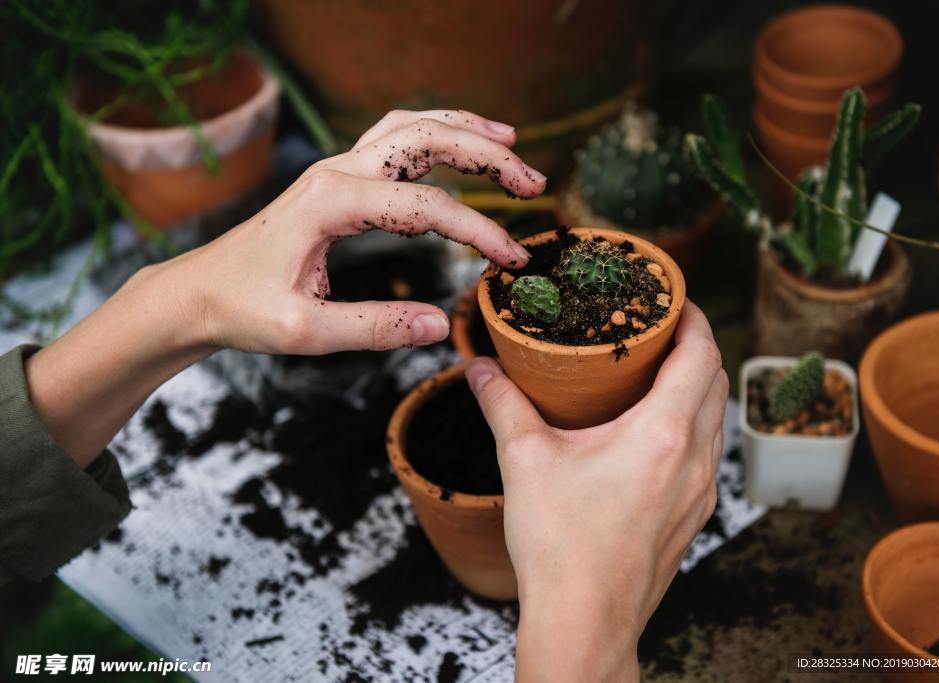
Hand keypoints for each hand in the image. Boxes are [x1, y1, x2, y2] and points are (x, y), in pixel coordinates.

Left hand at [26, 109, 544, 464]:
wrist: (197, 292)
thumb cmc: (243, 309)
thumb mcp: (305, 332)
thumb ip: (375, 328)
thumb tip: (440, 326)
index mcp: (331, 202)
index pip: (426, 206)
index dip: (478, 231)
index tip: (512, 260)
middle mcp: (336, 172)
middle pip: (426, 140)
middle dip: (487, 155)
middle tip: (533, 183)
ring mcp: (336, 169)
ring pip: (411, 127)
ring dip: (465, 131)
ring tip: (512, 143)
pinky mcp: (337, 180)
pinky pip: (394, 139)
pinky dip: (435, 134)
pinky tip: (460, 144)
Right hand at [465, 302, 727, 681]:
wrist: (585, 623)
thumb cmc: (560, 547)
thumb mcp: (524, 462)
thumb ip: (502, 404)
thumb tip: (480, 368)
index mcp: (664, 433)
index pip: (702, 354)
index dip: (694, 318)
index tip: (673, 299)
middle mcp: (695, 459)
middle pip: (716, 382)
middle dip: (695, 347)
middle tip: (658, 330)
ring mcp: (701, 492)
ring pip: (715, 420)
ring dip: (696, 388)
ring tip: (654, 374)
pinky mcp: (694, 517)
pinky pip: (707, 454)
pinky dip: (691, 426)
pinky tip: (652, 433)